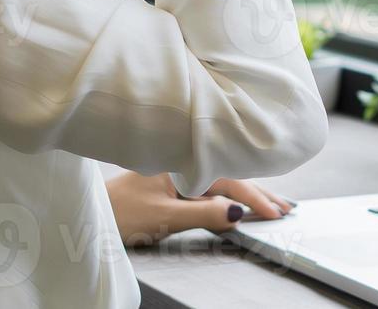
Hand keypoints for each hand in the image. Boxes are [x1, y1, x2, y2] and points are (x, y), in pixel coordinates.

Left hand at [105, 171, 296, 246]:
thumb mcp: (164, 217)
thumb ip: (203, 214)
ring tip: (274, 204)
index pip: (229, 179)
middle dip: (260, 193)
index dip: (255, 198)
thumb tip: (238, 213)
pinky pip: (211, 188)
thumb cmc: (119, 212)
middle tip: (287, 208)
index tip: (276, 213)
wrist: (89, 215)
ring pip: (223, 182)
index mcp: (183, 161)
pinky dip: (230, 197)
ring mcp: (179, 172)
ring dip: (248, 195)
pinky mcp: (174, 184)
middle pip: (230, 176)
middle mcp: (183, 161)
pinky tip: (241, 203)